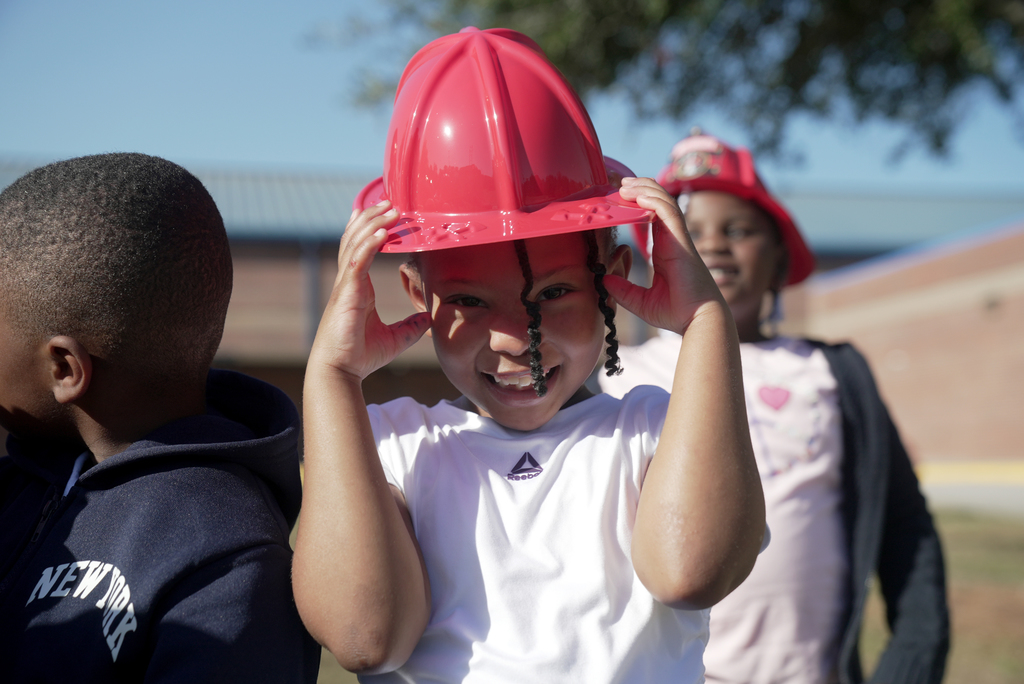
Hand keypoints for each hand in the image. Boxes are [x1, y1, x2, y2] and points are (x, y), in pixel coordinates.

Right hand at [309, 201, 431, 379]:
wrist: (341, 370)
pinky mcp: (347, 292)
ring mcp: (346, 285)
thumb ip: (410, 327)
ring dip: (374, 223)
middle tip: (390, 201)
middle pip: (357, 239)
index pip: (361, 249)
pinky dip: (369, 243)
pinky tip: (382, 230)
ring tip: (391, 208)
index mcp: (357, 288)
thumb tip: (427, 319)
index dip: (371, 229)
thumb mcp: (395, 339)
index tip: (384, 214)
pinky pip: (357, 260)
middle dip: (373, 217)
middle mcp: (350, 281)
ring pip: (356, 243)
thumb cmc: (360, 355)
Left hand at [606, 178, 726, 334]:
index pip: (652, 217)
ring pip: (664, 202)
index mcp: (665, 250)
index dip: (639, 203)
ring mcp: (678, 239)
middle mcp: (672, 240)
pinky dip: (654, 201)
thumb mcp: (640, 301)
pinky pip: (669, 213)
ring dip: (645, 189)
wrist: (699, 320)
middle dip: (641, 189)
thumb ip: (623, 290)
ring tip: (625, 184)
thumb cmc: (676, 312)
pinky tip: (638, 196)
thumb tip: (604, 280)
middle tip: (620, 183)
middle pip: (659, 203)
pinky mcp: (682, 242)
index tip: (621, 196)